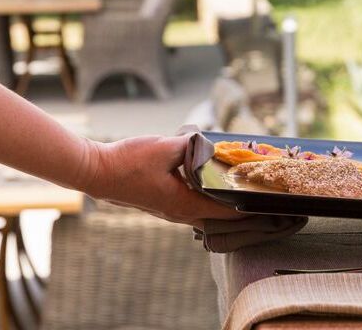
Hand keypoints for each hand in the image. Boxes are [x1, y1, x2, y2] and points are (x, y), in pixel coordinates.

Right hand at [82, 134, 243, 227]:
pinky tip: (205, 181)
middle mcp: (178, 212)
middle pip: (217, 217)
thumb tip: (209, 144)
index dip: (248, 208)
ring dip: (218, 203)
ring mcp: (167, 210)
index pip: (226, 212)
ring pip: (202, 211)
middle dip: (237, 208)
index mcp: (184, 204)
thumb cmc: (127, 162)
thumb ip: (192, 146)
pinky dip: (203, 197)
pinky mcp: (158, 202)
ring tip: (234, 187)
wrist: (95, 171)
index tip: (267, 203)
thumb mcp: (165, 147)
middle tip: (253, 194)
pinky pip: (189, 205)